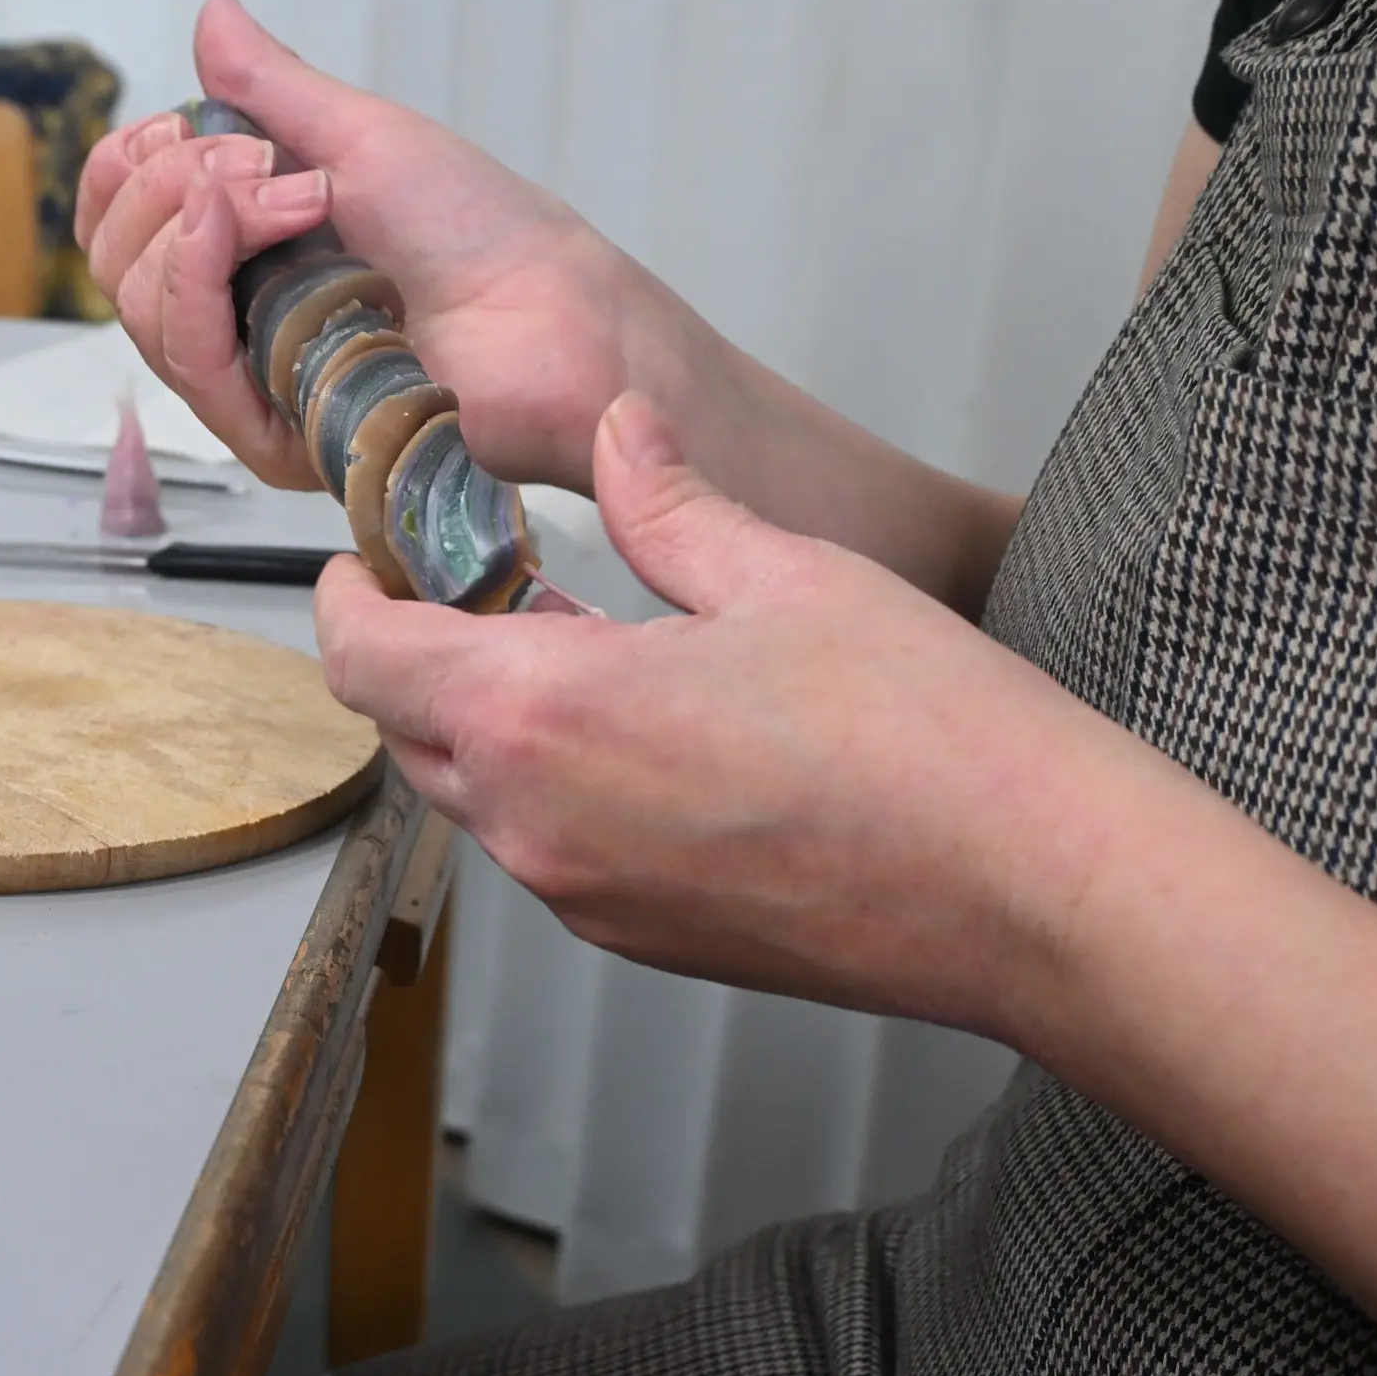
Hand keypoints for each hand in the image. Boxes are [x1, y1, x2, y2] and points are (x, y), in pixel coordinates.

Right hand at [77, 0, 637, 494]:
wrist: (552, 310)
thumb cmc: (481, 231)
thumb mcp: (359, 137)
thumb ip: (270, 89)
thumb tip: (213, 16)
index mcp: (245, 257)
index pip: (121, 224)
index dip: (129, 167)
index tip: (189, 125)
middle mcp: (235, 325)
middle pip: (117, 263)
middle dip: (167, 184)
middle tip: (262, 162)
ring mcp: (250, 386)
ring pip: (141, 307)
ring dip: (195, 222)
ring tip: (296, 193)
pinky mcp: (272, 437)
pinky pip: (190, 360)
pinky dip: (202, 277)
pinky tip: (250, 230)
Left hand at [315, 392, 1157, 1034]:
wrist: (1030, 892)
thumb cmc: (928, 740)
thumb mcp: (784, 573)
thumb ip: (670, 503)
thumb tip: (619, 435)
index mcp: (543, 715)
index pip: (365, 659)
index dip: (346, 598)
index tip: (364, 557)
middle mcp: (538, 826)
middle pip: (406, 733)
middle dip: (416, 653)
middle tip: (475, 579)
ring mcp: (584, 897)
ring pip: (477, 798)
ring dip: (490, 721)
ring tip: (569, 641)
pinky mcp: (640, 941)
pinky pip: (549, 851)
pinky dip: (555, 784)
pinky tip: (640, 728)